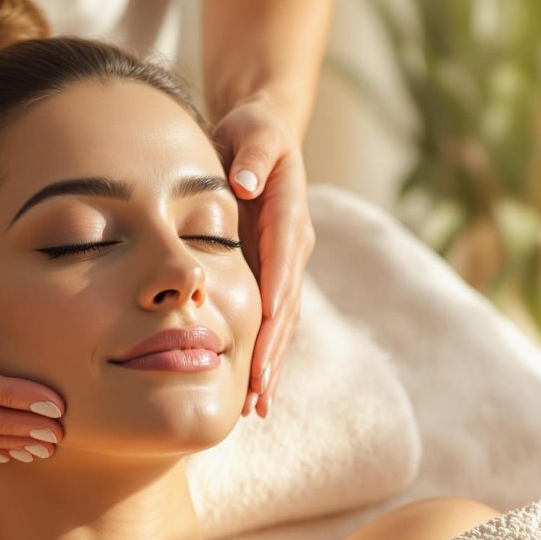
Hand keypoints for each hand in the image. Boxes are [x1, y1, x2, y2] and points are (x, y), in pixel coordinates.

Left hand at [212, 95, 315, 418]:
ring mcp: (287, 268)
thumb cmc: (254, 135)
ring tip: (257, 406)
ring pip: (282, 324)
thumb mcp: (254, 133)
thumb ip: (253, 157)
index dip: (276, 290)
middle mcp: (295, 249)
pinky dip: (265, 356)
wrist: (263, 143)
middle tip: (258, 391)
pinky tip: (255, 389)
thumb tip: (245, 184)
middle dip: (272, 348)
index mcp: (290, 216)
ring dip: (271, 365)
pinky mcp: (275, 278)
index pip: (284, 257)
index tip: (265, 324)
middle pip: (286, 305)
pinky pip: (273, 323)